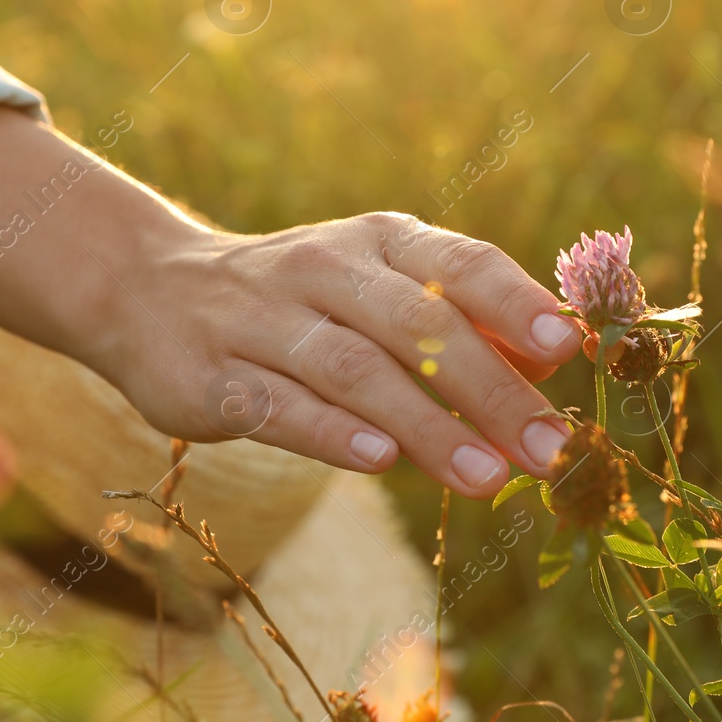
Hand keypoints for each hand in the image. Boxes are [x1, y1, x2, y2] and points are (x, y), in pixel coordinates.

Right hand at [0, 108, 579, 498]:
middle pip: (418, 324)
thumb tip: (552, 362)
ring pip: (353, 368)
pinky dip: (329, 431)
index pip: (460, 263)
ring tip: (487, 479)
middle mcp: (322, 269)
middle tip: (550, 451)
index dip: (518, 304)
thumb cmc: (299, 299)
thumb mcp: (377, 285)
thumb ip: (458, 318)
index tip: (573, 351)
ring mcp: (260, 318)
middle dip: (491, 390)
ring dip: (426, 425)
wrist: (149, 286)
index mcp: (377, 242)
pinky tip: (378, 462)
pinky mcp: (207, 371)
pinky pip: (276, 402)